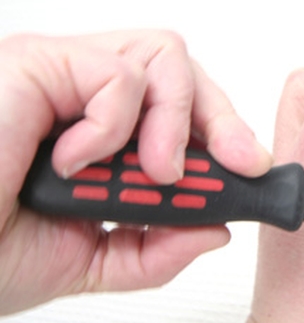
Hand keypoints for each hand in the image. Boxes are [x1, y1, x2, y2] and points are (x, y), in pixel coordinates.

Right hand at [0, 30, 271, 315]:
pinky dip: (113, 124)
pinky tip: (79, 160)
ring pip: (160, 59)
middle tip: (235, 162)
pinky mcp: (36, 64)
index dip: (222, 133)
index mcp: (102, 138)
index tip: (248, 170)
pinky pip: (113, 74)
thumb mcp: (88, 263)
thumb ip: (153, 250)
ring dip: (173, 123)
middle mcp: (85, 100)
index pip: (180, 111)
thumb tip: (211, 229)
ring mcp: (63, 78)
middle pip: (181, 73)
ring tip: (153, 172)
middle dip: (219, 118)